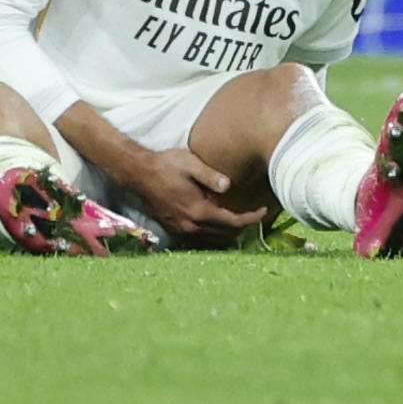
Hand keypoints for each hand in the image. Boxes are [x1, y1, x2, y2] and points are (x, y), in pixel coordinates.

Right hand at [126, 148, 270, 245]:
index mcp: (199, 210)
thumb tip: (229, 185)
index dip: (251, 218)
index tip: (264, 211)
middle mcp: (191, 225)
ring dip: (228, 234)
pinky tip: (217, 226)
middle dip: (242, 227)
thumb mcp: (190, 163)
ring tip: (241, 223)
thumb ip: (210, 176)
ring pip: (212, 240)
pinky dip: (212, 235)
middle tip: (254, 215)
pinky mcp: (173, 228)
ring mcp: (181, 229)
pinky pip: (199, 238)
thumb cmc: (166, 164)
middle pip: (225, 234)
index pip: (232, 222)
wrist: (138, 173)